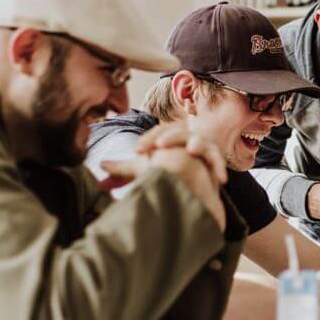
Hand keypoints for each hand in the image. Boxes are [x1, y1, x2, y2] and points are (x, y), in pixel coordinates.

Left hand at [101, 123, 228, 229]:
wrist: (191, 187)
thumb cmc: (166, 174)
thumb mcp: (144, 171)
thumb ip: (123, 170)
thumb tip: (100, 165)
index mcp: (167, 138)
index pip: (158, 131)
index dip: (149, 139)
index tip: (137, 152)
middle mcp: (185, 139)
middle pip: (179, 131)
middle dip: (169, 137)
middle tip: (158, 146)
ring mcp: (202, 149)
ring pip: (200, 142)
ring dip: (196, 144)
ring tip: (190, 150)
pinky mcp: (215, 162)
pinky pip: (218, 161)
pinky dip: (219, 167)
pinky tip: (218, 178)